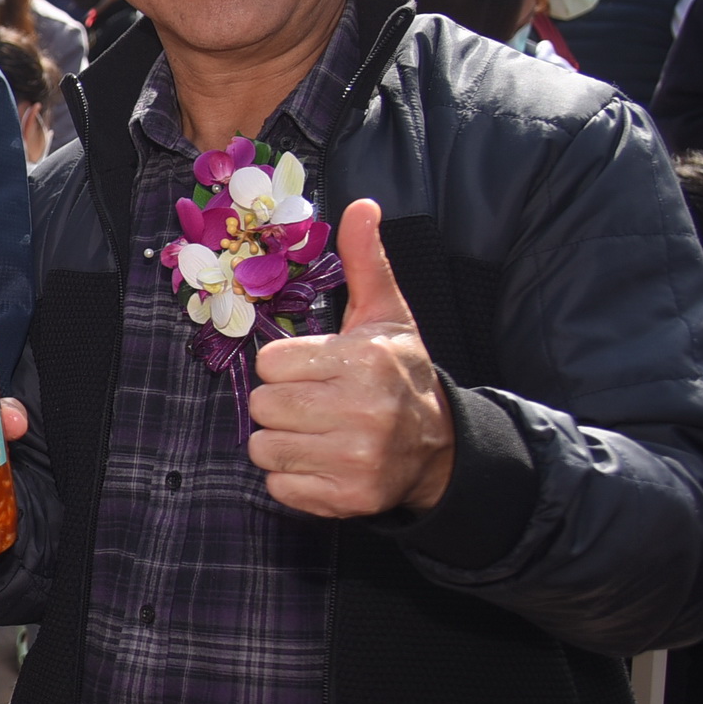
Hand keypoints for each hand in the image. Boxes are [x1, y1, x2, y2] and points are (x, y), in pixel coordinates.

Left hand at [246, 198, 454, 516]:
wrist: (439, 448)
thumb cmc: (399, 373)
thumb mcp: (386, 316)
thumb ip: (366, 261)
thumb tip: (361, 204)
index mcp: (365, 362)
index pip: (270, 363)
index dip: (285, 366)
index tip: (313, 369)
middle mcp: (363, 412)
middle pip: (264, 405)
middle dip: (281, 403)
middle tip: (314, 402)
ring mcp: (356, 459)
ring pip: (263, 448)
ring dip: (282, 441)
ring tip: (317, 431)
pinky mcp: (347, 499)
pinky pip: (278, 487)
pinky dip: (292, 478)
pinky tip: (323, 461)